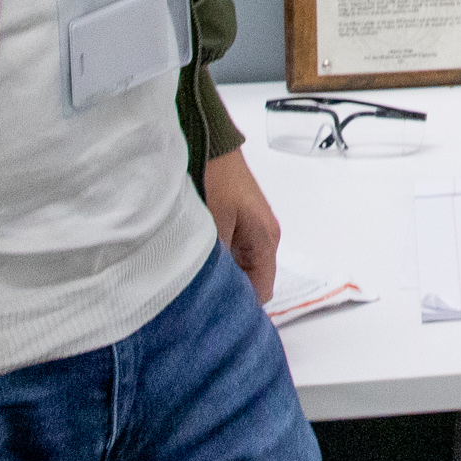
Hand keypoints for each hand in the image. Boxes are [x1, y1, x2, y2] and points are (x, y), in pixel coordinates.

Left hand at [203, 148, 280, 302]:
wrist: (210, 141)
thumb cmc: (216, 177)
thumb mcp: (214, 224)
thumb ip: (217, 261)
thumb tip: (211, 291)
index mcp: (265, 239)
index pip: (261, 291)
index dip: (242, 308)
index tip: (218, 319)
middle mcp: (263, 237)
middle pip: (251, 280)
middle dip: (230, 293)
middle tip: (200, 305)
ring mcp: (250, 228)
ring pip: (239, 267)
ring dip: (222, 275)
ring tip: (195, 286)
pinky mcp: (236, 221)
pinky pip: (231, 252)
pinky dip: (217, 260)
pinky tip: (196, 263)